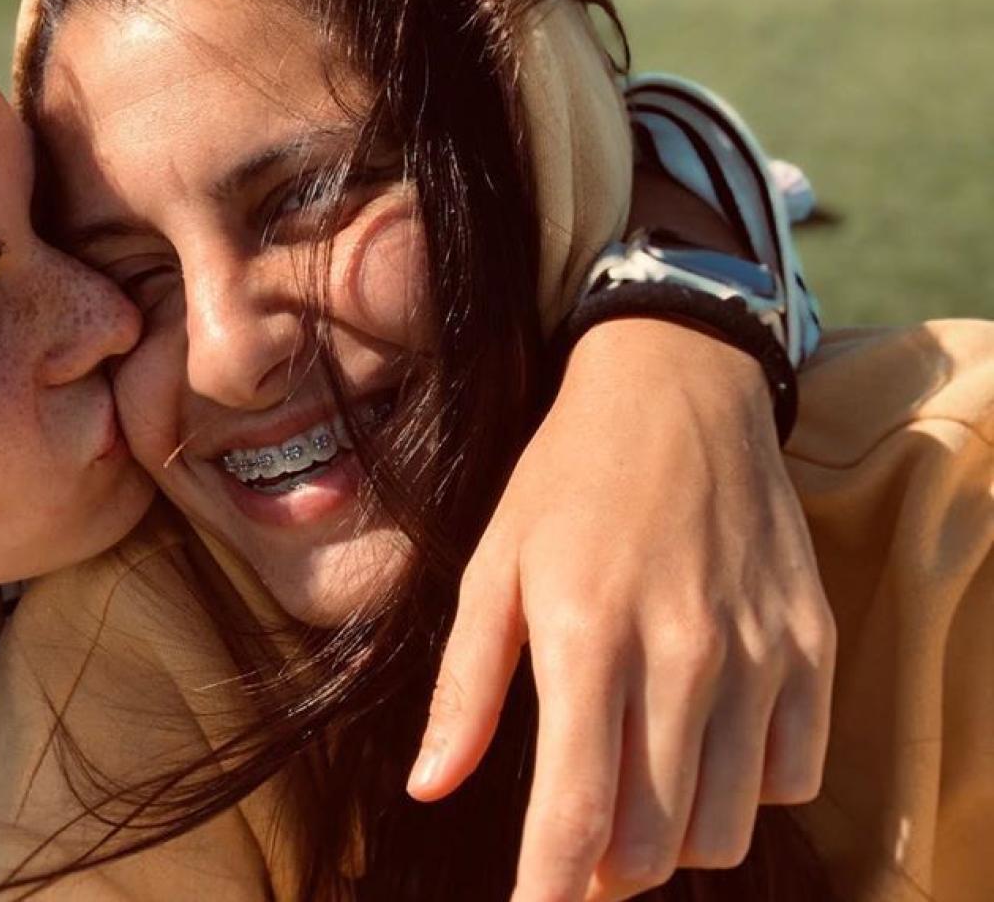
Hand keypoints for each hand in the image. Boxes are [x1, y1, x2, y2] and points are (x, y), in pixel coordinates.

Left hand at [405, 318, 835, 901]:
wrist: (678, 389)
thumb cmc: (566, 482)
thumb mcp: (492, 568)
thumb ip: (465, 688)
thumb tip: (429, 787)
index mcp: (585, 635)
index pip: (577, 813)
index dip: (548, 888)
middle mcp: (683, 654)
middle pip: (656, 843)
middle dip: (605, 875)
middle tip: (574, 850)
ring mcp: (759, 654)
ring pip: (728, 826)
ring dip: (674, 839)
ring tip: (635, 793)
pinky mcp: (812, 646)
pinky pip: (795, 775)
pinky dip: (748, 790)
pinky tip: (703, 746)